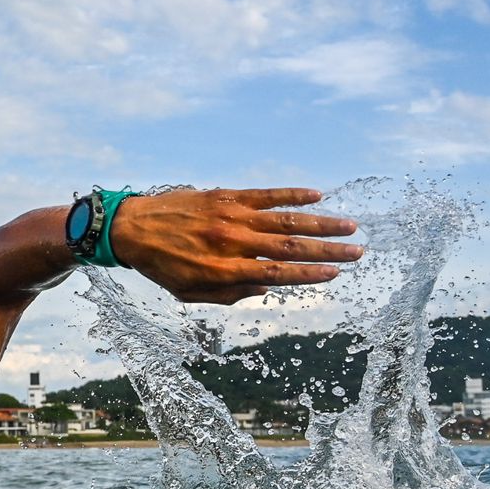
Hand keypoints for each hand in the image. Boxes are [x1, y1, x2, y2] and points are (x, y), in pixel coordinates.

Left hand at [109, 188, 360, 303]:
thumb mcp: (189, 294)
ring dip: (322, 223)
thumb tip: (266, 288)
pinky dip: (293, 194)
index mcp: (223, 270)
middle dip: (329, 251)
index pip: (277, 274)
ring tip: (350, 226)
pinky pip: (266, 194)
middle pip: (290, 248)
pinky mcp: (226, 195)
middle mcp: (231, 242)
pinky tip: (318, 194)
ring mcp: (231, 215)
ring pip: (286, 220)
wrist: (130, 227)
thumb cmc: (160, 266)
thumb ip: (228, 294)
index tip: (336, 274)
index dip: (309, 275)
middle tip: (359, 252)